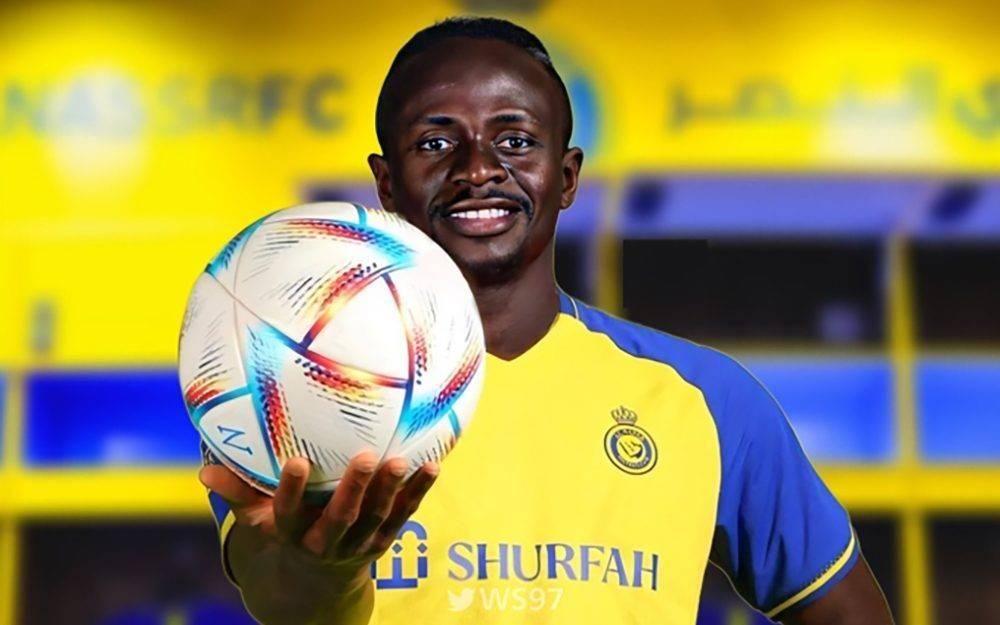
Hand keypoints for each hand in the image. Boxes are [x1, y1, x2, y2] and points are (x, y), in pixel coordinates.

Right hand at [199, 452, 438, 624]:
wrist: (319, 580)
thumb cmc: (287, 531)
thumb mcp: (259, 520)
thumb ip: (237, 492)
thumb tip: (204, 469)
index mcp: (292, 534)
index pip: (288, 514)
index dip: (291, 490)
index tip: (296, 461)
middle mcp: (326, 542)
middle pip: (341, 518)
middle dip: (353, 490)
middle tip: (365, 456)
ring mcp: (359, 543)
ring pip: (376, 518)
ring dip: (390, 490)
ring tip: (400, 460)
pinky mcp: (384, 539)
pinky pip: (404, 515)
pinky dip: (418, 492)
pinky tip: (433, 465)